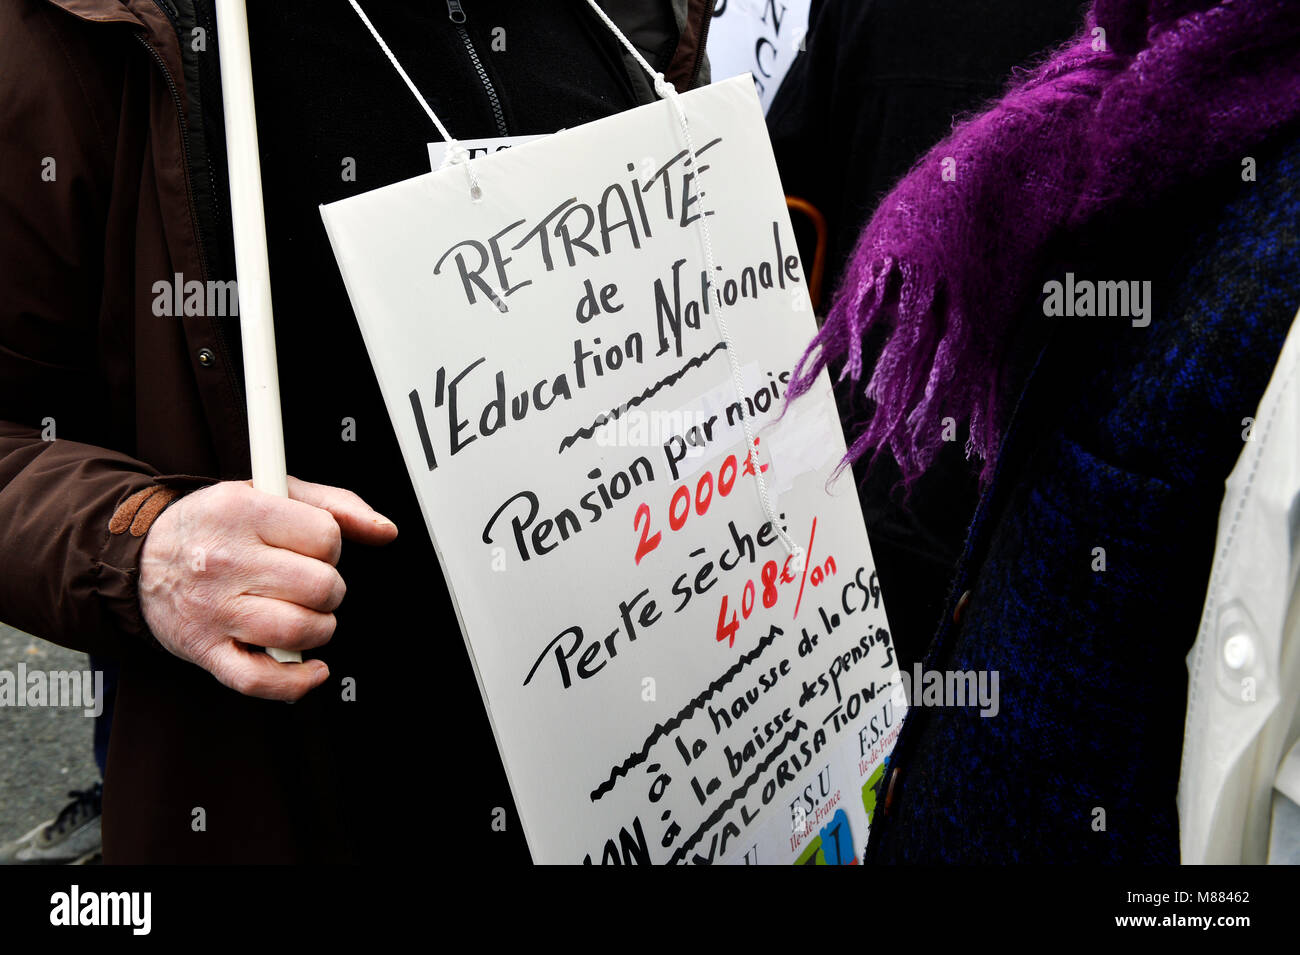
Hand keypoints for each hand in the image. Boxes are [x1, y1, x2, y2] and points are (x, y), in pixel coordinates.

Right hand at [138, 476, 397, 700]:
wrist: (138, 557)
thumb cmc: (215, 524)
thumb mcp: (270, 491)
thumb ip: (335, 505)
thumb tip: (386, 531)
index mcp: (244, 513)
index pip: (326, 538)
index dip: (332, 547)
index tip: (316, 549)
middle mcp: (226, 561)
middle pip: (321, 587)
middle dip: (330, 589)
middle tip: (310, 584)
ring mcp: (214, 609)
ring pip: (300, 630)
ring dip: (319, 628)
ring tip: (306, 615)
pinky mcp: (205, 649)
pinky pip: (261, 680)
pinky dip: (296, 681)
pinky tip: (310, 666)